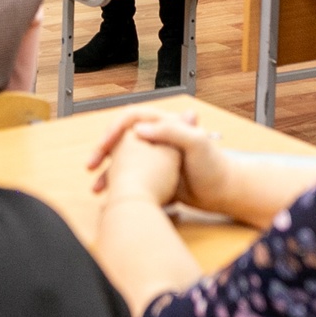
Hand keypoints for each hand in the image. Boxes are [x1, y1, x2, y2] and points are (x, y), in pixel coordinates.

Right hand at [88, 111, 231, 212]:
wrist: (225, 191)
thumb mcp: (196, 144)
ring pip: (122, 159)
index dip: (112, 131)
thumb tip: (139, 129)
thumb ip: (171, 132)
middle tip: (90, 166)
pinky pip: (130, 177)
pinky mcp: (156, 174)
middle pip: (121, 138)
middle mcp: (158, 136)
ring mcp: (155, 156)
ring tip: (97, 188)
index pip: (129, 118)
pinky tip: (112, 197)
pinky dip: (118, 185)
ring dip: (107, 172)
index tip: (102, 147)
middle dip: (102, 152)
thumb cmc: (214, 166)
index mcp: (164, 123)